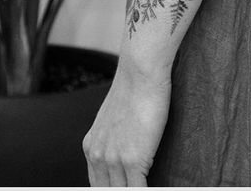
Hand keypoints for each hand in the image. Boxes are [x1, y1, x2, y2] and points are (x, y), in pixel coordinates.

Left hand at [82, 59, 171, 185]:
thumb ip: (114, 137)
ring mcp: (114, 160)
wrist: (140, 73)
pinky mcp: (134, 160)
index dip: (112, 189)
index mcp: (92, 146)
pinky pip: (138, 190)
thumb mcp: (114, 116)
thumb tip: (127, 145)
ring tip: (148, 187)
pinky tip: (158, 188)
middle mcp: (98, 156)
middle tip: (134, 186)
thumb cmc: (134, 87)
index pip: (98, 184)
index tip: (124, 186)